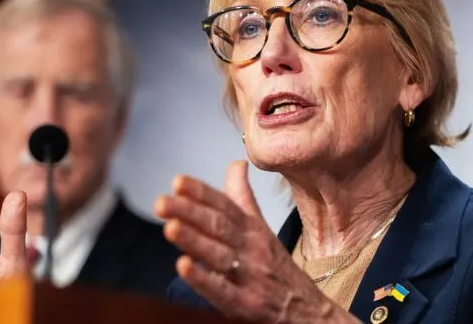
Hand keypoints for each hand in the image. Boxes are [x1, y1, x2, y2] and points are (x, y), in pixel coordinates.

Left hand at [155, 161, 356, 323]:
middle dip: (190, 212)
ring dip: (194, 240)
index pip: (225, 205)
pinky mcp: (247, 304)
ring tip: (170, 227)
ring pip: (219, 255)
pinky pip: (223, 290)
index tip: (177, 181)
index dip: (201, 193)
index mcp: (252, 228)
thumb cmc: (278, 267)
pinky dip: (203, 279)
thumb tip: (236, 163)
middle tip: (162, 202)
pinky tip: (184, 267)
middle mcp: (251, 248)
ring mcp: (250, 275)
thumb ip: (243, 197)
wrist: (309, 311)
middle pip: (219, 226)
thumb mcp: (262, 228)